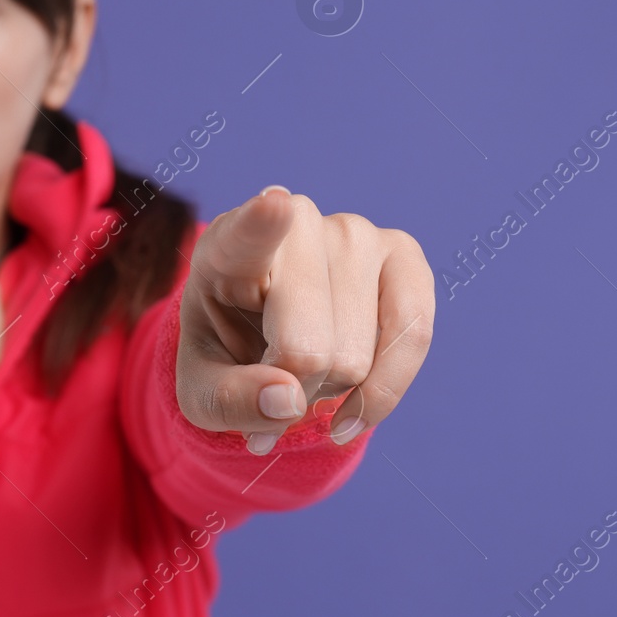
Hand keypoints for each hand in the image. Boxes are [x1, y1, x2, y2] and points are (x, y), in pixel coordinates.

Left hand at [175, 185, 434, 454]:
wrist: (264, 339)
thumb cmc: (226, 355)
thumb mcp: (202, 391)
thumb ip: (230, 401)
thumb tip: (290, 401)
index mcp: (226, 249)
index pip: (247, 233)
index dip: (263, 223)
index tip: (273, 205)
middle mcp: (296, 224)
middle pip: (308, 348)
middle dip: (295, 389)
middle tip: (274, 378)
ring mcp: (355, 233)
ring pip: (355, 357)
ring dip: (333, 388)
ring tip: (306, 367)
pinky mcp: (403, 253)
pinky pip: (414, 336)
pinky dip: (383, 392)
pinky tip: (352, 411)